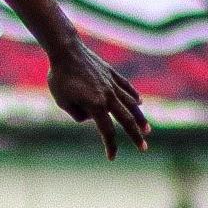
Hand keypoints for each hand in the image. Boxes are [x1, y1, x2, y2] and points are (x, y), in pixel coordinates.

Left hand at [47, 40, 150, 158]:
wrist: (66, 50)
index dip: (111, 146)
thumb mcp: (62, 101)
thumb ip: (77, 114)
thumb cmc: (60, 77)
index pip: (107, 131)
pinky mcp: (111, 73)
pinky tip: (139, 102)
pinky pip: (126, 87)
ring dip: (139, 118)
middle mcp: (108, 96)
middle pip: (126, 120)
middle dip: (135, 136)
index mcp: (96, 105)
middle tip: (144, 148)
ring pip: (131, 103)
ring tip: (147, 129)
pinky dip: (134, 95)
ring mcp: (111, 83)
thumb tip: (90, 116)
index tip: (112, 157)